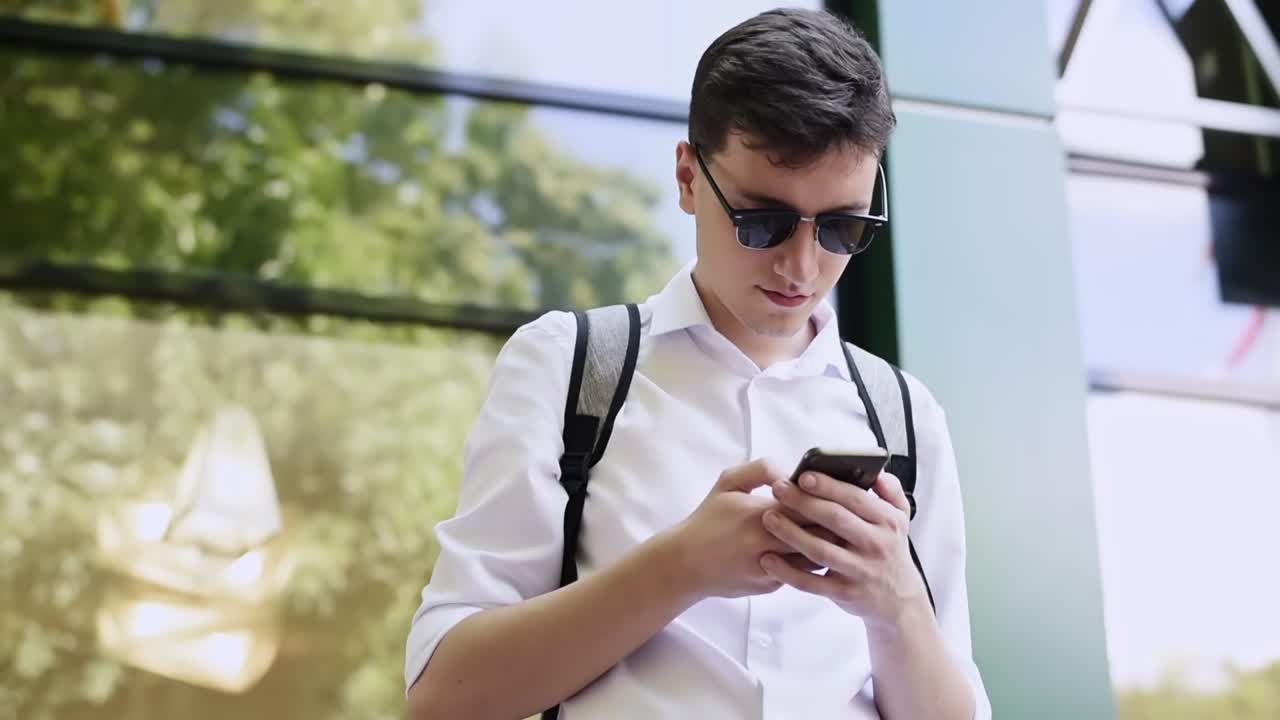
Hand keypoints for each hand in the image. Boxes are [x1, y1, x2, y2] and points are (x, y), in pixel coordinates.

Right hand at [664, 459, 823, 599]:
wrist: (685, 563)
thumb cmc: (709, 519)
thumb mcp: (728, 483)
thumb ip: (762, 470)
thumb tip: (792, 474)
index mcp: (760, 513)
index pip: (808, 505)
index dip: (824, 499)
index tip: (832, 494)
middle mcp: (766, 543)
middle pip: (817, 533)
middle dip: (831, 524)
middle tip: (840, 514)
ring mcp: (769, 567)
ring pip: (814, 557)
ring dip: (825, 546)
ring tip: (831, 533)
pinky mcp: (770, 585)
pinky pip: (799, 573)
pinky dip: (807, 562)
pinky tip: (809, 551)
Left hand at [760, 471, 927, 627]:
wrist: (899, 599)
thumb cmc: (890, 549)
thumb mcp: (902, 518)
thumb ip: (891, 491)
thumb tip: (877, 473)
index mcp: (887, 521)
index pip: (855, 498)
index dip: (828, 486)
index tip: (803, 475)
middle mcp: (875, 545)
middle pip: (835, 519)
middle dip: (804, 502)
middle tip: (778, 488)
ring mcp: (860, 571)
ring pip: (820, 550)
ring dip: (791, 534)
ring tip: (769, 518)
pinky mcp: (845, 593)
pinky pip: (812, 583)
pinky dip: (788, 572)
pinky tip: (768, 559)